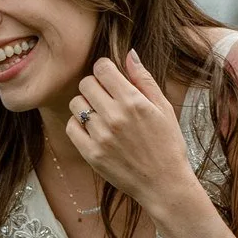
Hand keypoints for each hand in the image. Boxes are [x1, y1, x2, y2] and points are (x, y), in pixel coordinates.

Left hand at [68, 49, 196, 213]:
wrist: (164, 183)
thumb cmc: (167, 143)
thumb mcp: (163, 107)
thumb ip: (144, 79)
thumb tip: (129, 53)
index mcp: (133, 101)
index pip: (102, 68)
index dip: (105, 69)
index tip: (110, 78)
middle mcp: (114, 117)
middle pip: (86, 83)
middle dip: (95, 86)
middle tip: (105, 97)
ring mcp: (100, 136)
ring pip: (76, 104)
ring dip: (85, 105)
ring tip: (100, 115)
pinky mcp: (91, 153)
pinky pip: (71, 127)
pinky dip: (78, 125)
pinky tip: (93, 129)